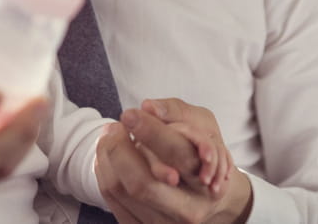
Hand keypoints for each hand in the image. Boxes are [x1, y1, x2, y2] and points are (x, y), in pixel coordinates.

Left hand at [95, 98, 252, 223]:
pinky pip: (112, 201)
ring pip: (121, 191)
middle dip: (119, 148)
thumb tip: (147, 107)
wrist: (212, 201)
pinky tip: (106, 156)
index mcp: (205, 181)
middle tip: (114, 125)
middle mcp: (187, 210)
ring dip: (106, 157)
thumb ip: (177, 113)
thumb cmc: (204, 157)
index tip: (129, 114)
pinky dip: (104, 173)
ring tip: (108, 135)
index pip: (177, 154)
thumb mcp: (204, 127)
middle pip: (142, 183)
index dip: (150, 132)